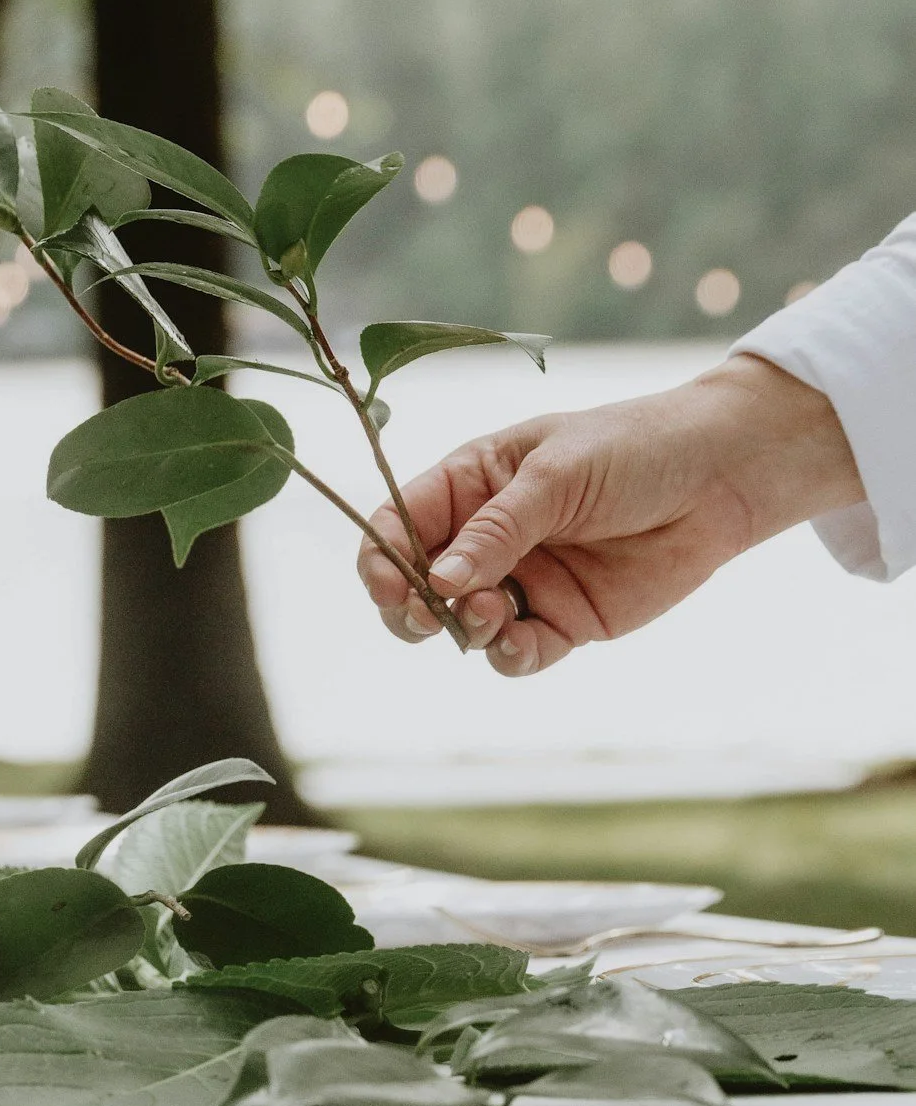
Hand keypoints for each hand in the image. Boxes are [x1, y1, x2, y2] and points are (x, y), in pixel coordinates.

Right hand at [357, 355, 863, 675]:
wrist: (722, 476)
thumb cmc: (635, 449)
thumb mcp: (555, 476)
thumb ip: (495, 531)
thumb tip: (436, 583)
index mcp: (472, 483)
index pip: (399, 524)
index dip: (381, 559)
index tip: (388, 586)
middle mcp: (488, 537)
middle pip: (417, 585)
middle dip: (411, 607)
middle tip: (427, 614)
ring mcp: (524, 581)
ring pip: (462, 626)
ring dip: (463, 629)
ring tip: (488, 615)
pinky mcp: (563, 621)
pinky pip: (516, 653)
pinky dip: (507, 656)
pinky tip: (519, 642)